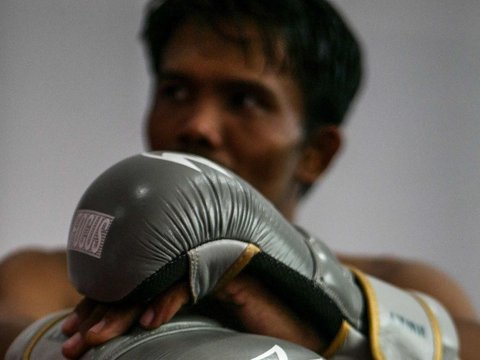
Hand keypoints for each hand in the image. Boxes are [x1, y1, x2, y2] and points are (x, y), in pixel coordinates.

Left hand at [61, 276, 322, 358]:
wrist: (298, 319)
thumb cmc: (250, 323)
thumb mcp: (202, 321)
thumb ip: (171, 310)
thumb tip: (135, 325)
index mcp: (181, 273)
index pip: (135, 285)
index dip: (103, 307)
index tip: (76, 332)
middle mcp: (191, 261)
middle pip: (138, 281)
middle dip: (101, 312)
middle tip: (73, 342)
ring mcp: (210, 259)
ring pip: (156, 280)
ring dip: (122, 311)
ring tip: (95, 339)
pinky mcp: (230, 265)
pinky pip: (192, 281)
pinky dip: (168, 300)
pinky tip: (149, 322)